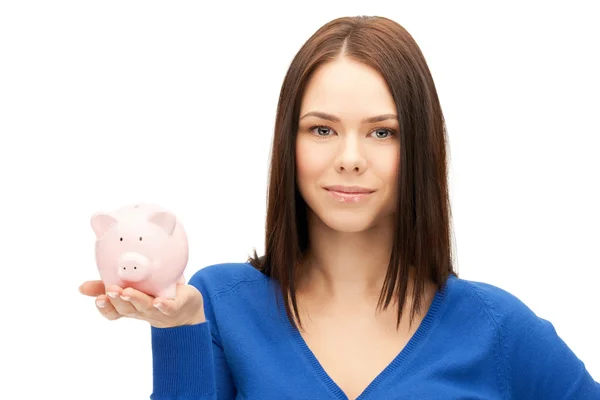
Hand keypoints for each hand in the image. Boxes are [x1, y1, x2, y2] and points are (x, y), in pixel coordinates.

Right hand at [79, 280, 205, 327]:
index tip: (97, 299)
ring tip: (126, 292)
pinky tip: (158, 302)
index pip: (113, 313)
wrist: (188, 307)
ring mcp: (159, 311)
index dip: (104, 308)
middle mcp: (142, 311)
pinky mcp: (176, 306)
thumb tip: (81, 288)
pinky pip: (169, 308)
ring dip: (135, 300)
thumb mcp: (132, 289)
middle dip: (117, 301)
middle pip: (127, 309)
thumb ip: (107, 286)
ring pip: (145, 307)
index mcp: (130, 308)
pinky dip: (163, 306)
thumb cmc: (156, 295)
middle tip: (110, 291)